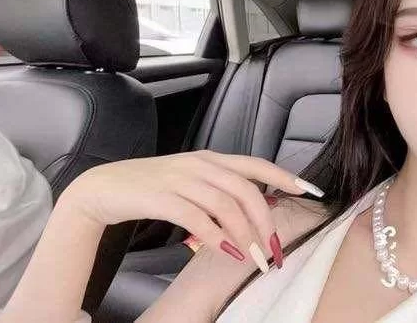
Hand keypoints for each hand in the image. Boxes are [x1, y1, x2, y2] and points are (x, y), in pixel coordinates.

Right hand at [60, 150, 323, 269]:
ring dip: (245, 234)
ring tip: (255, 257)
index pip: (256, 165)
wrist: (105, 188)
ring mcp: (181, 179)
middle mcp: (200, 165)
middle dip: (266, 222)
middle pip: (246, 189)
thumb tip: (256, 211)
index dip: (285, 178)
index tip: (311, 191)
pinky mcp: (161, 197)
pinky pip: (197, 217)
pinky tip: (226, 250)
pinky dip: (216, 235)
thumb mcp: (193, 182)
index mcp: (212, 159)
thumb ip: (222, 191)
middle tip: (275, 249)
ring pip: (225, 204)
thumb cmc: (154, 188)